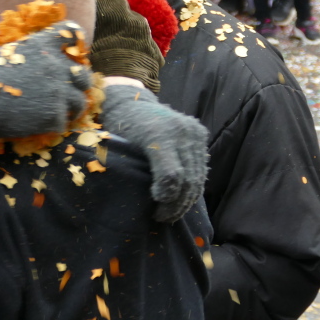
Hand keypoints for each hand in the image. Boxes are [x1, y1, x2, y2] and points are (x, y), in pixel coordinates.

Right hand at [0, 22, 91, 142]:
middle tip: (65, 91)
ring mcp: (58, 92)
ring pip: (79, 101)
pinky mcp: (55, 115)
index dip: (74, 42)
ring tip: (54, 111)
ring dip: (69, 106)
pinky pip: (63, 121)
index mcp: (41, 45)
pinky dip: (52, 124)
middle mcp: (55, 66)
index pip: (72, 33)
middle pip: (83, 74)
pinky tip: (38, 124)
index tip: (71, 51)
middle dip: (77, 83)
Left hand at [101, 84, 207, 222]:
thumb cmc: (118, 129)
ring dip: (186, 199)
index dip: (165, 197)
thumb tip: (145, 204)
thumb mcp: (119, 149)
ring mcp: (193, 132)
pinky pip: (200, 167)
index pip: (171, 176)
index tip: (155, 205)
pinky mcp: (199, 133)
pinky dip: (193, 186)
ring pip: (197, 177)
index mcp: (158, 135)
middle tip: (162, 217)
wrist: (130, 101)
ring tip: (172, 212)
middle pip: (187, 179)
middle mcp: (181, 131)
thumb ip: (133, 171)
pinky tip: (181, 198)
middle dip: (176, 204)